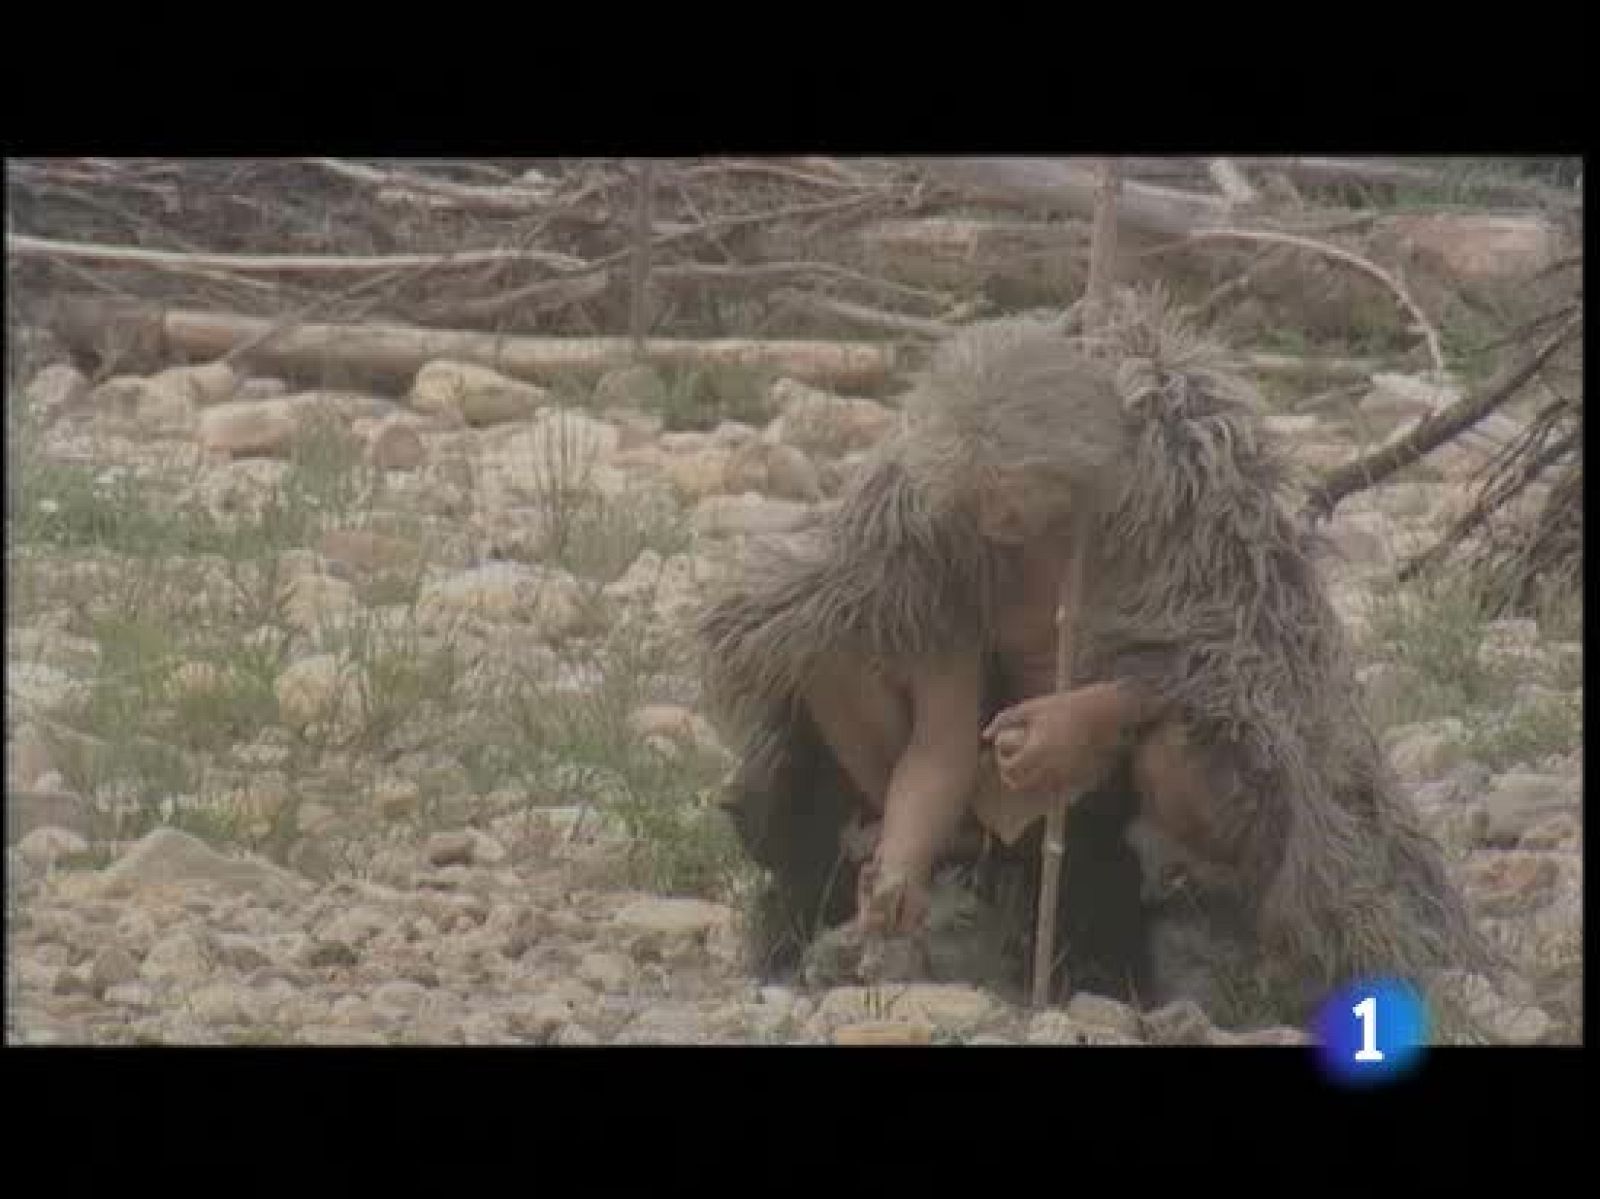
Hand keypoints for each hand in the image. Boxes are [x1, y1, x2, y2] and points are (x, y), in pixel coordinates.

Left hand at [983, 684, 1128, 794]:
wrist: (1093, 711)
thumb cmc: (1059, 707)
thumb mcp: (1028, 708)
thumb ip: (1003, 719)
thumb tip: (985, 735)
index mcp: (1037, 749)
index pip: (1011, 768)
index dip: (1002, 764)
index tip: (1001, 754)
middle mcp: (1050, 764)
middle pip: (1022, 785)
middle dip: (1011, 779)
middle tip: (1008, 767)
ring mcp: (1063, 771)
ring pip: (1038, 788)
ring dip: (1027, 782)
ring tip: (1023, 768)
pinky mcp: (1074, 773)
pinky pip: (1055, 787)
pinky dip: (1044, 783)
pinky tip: (1041, 771)